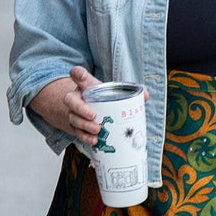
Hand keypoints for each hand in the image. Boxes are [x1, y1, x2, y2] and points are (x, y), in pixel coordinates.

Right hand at [29, 68, 149, 148]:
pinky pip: (77, 132)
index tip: (80, 75)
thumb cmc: (104, 100)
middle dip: (80, 108)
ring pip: (73, 118)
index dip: (77, 74)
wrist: (91, 113)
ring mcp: (74, 113)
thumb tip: (145, 94)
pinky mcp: (76, 127)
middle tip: (93, 115)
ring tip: (97, 130)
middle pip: (70, 100)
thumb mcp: (113, 92)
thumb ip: (130, 91)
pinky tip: (94, 140)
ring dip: (84, 125)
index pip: (77, 75)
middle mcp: (77, 98)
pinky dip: (85, 137)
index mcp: (86, 86)